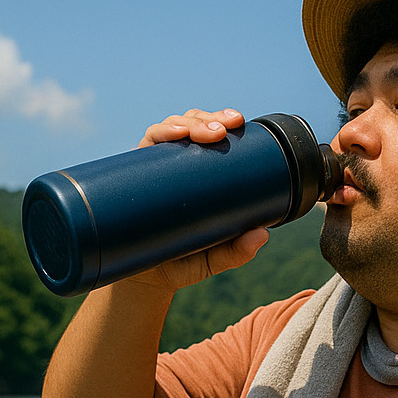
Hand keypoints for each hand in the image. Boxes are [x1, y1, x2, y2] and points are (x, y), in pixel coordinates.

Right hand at [122, 109, 267, 292]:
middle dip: (207, 119)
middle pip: (192, 125)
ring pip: (169, 128)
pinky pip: (145, 145)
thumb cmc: (183, 262)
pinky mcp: (135, 175)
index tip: (238, 121)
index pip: (212, 136)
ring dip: (185, 123)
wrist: (144, 278)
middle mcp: (176, 165)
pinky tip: (168, 134)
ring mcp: (155, 168)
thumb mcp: (215, 258)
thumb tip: (262, 234)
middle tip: (222, 130)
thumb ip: (238, 251)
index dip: (223, 120)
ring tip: (200, 132)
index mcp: (200, 174)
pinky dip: (158, 134)